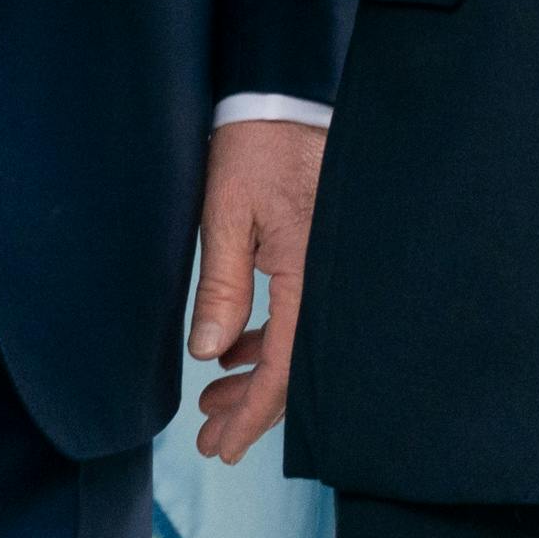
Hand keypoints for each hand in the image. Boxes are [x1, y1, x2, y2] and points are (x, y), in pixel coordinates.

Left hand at [188, 116, 322, 462]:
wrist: (290, 90)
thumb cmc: (259, 142)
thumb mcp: (228, 211)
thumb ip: (222, 285)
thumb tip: (207, 352)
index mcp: (311, 274)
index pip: (285, 369)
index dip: (253, 415)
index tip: (222, 447)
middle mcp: (331, 281)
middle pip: (296, 368)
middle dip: (251, 408)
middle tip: (209, 436)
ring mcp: (332, 269)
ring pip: (298, 346)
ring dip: (257, 376)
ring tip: (212, 398)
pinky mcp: (325, 255)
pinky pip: (302, 316)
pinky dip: (269, 341)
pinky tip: (235, 350)